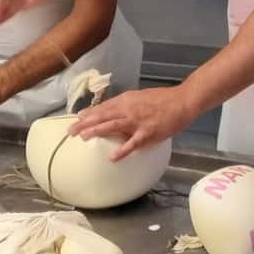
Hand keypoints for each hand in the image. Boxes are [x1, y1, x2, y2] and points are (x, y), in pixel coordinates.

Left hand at [69, 86, 196, 161]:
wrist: (182, 101)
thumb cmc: (162, 100)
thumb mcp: (139, 97)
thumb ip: (124, 104)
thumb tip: (109, 110)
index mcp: (126, 100)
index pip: (103, 107)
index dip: (89, 113)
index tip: (76, 119)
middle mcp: (129, 109)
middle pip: (103, 115)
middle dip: (86, 123)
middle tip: (71, 131)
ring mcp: (138, 121)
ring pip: (113, 126)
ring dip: (97, 131)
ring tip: (84, 137)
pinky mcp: (148, 132)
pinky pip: (133, 143)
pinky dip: (123, 150)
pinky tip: (113, 157)